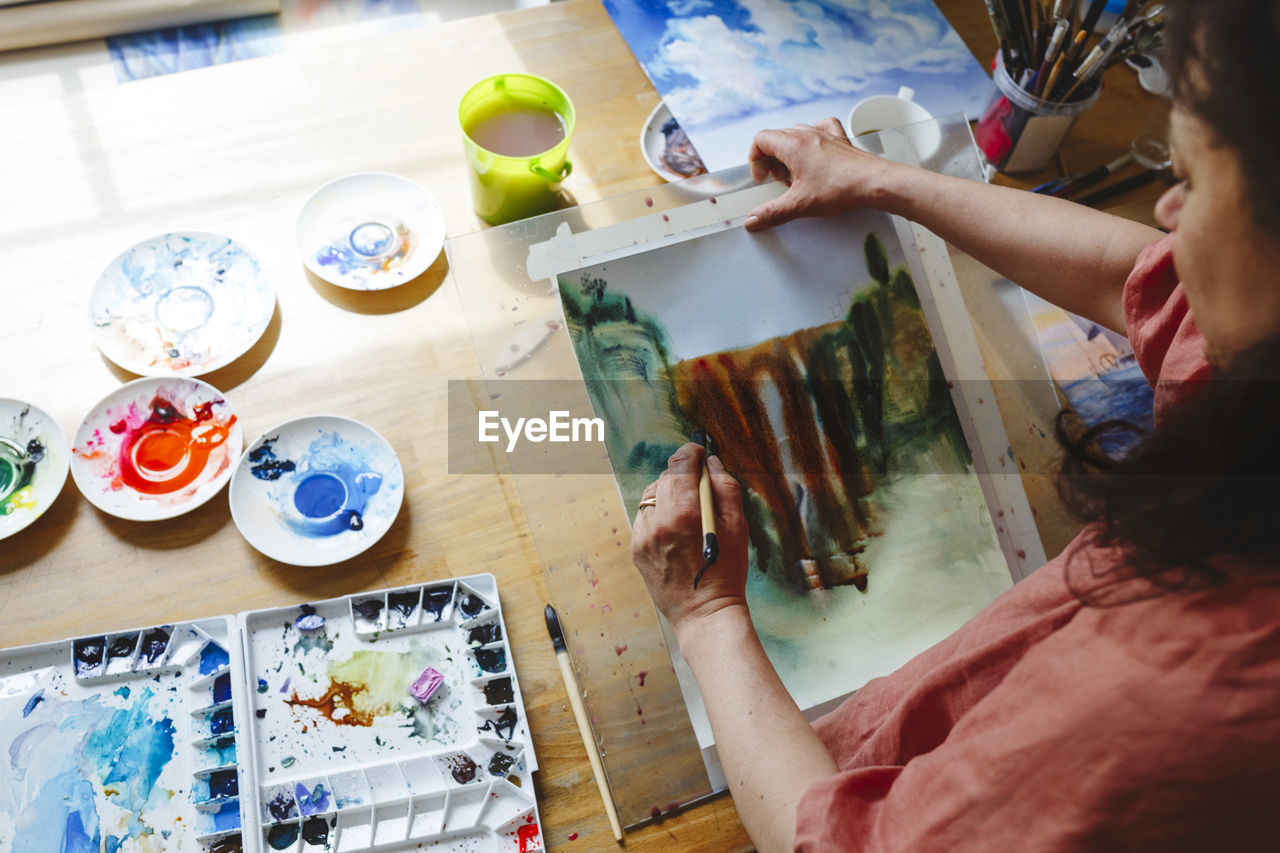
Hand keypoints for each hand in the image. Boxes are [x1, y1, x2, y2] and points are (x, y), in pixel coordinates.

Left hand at [631, 443, 748, 632]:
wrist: (703, 613)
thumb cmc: (726, 571)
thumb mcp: (737, 526)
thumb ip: (725, 488)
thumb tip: (711, 463)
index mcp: (685, 512)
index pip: (680, 464)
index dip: (690, 452)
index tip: (697, 451)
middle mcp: (659, 521)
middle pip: (665, 478)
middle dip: (681, 474)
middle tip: (697, 483)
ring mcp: (643, 535)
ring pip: (651, 496)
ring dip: (666, 494)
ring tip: (685, 508)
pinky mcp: (636, 548)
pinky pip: (644, 517)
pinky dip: (657, 515)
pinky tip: (674, 528)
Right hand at [745, 117, 901, 230]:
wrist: (875, 183)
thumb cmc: (841, 188)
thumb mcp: (800, 205)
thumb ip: (772, 213)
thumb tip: (752, 221)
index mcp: (793, 145)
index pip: (761, 139)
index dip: (755, 159)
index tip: (762, 178)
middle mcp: (808, 134)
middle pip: (778, 137)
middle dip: (771, 159)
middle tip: (777, 180)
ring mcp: (825, 135)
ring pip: (798, 133)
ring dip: (790, 151)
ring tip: (795, 173)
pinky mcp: (840, 141)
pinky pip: (822, 128)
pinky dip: (814, 137)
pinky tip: (815, 151)